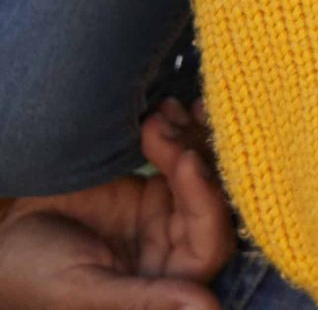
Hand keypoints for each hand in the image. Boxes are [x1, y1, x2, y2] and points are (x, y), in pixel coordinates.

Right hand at [0, 103, 235, 309]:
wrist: (0, 243)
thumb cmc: (32, 280)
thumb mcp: (85, 290)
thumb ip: (145, 299)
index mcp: (164, 283)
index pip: (210, 245)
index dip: (207, 202)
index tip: (187, 159)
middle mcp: (173, 252)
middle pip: (212, 200)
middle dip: (195, 159)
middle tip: (167, 124)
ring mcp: (165, 219)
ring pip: (200, 174)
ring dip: (188, 138)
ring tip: (161, 112)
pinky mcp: (152, 192)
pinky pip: (180, 158)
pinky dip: (177, 132)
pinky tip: (162, 110)